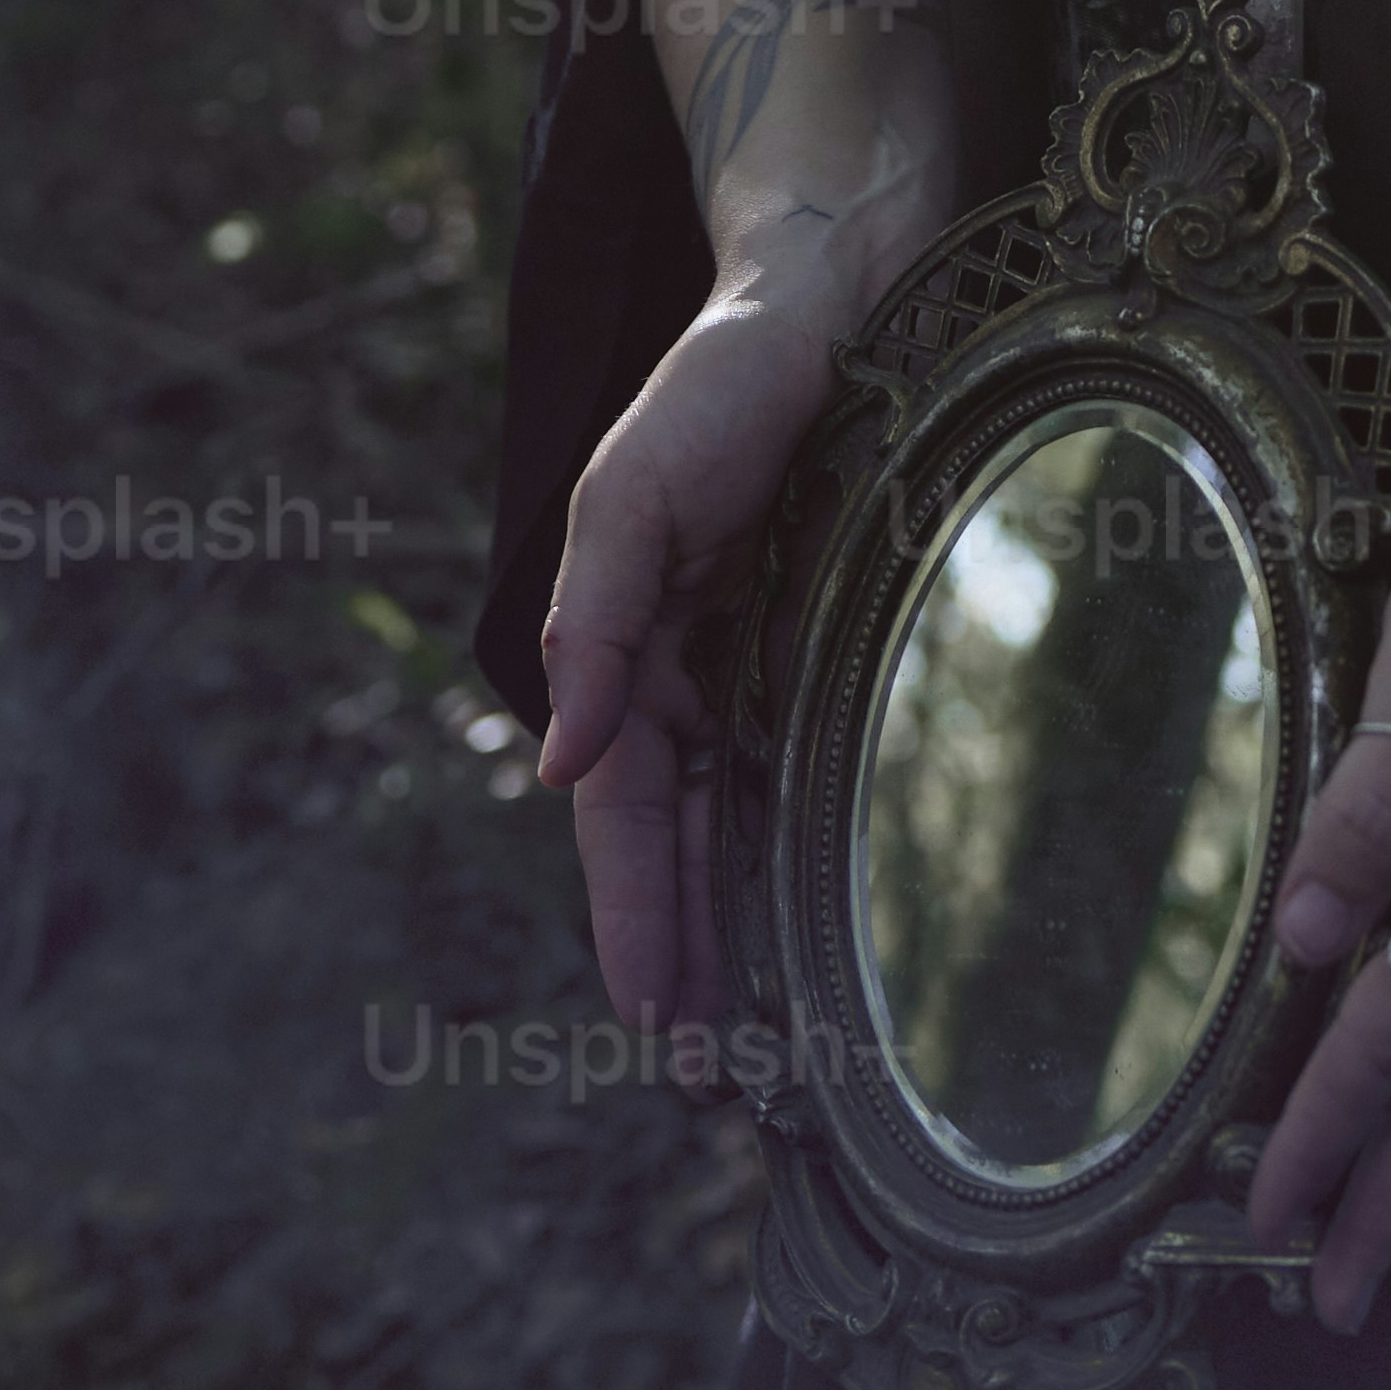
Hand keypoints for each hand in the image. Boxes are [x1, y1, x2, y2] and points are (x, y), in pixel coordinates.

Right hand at [535, 280, 859, 1045]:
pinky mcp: (832, 649)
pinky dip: (798, 853)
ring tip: (763, 1044)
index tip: (655, 1024)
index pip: (624, 820)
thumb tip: (558, 767)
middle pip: (679, 848)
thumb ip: (594, 631)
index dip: (634, 921)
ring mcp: (762, 669)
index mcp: (631, 655)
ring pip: (742, 828)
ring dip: (740, 930)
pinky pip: (804, 773)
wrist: (825, 306)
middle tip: (716, 1083)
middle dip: (686, 960)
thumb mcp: (628, 503)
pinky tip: (820, 920)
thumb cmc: (714, 392)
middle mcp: (693, 678)